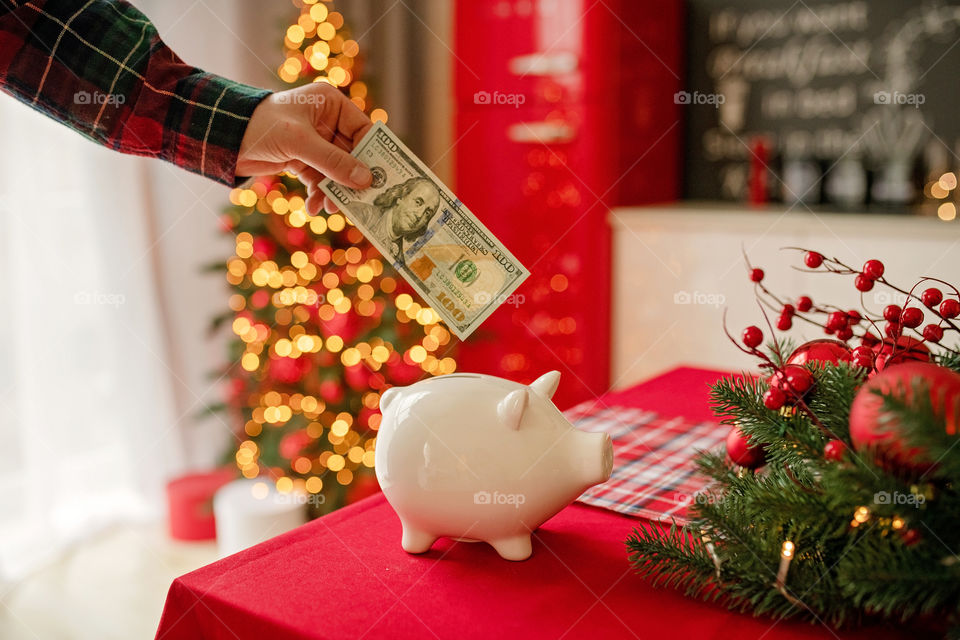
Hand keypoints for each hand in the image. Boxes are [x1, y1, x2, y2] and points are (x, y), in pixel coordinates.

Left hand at [236, 83, 373, 213]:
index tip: (379, 179)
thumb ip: (333, 161)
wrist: (225, 138)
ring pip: (337, 172)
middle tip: (358, 201)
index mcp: (331, 104)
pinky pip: (321, 180)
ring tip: (328, 208)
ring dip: (334, 192)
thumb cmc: (262, 126)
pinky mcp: (304, 160)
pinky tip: (312, 207)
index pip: (363, 131)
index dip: (372, 155)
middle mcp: (328, 122)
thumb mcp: (300, 143)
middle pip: (352, 155)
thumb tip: (365, 179)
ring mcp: (317, 143)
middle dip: (351, 180)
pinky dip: (319, 194)